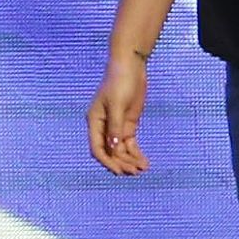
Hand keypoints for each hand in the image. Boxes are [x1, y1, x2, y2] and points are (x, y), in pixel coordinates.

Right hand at [88, 54, 151, 173]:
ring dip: (130, 160)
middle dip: (122, 163)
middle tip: (136, 172)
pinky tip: (144, 161)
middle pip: (111, 152)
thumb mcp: (117, 104)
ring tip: (143, 168)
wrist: (132, 66)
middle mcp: (104, 127)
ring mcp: (116, 126)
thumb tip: (113, 149)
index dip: (108, 162)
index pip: (97, 148)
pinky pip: (130, 144)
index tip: (120, 171)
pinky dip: (136, 153)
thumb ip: (115, 127)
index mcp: (95, 122)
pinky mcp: (128, 124)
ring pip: (121, 150)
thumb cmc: (120, 81)